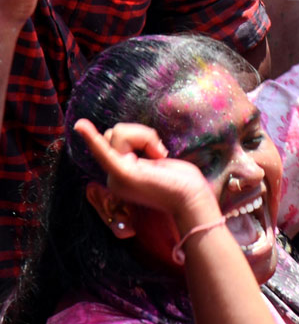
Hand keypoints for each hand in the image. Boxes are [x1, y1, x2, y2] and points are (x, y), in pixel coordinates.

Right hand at [74, 120, 217, 221]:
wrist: (192, 199)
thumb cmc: (181, 181)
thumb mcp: (155, 162)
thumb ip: (140, 154)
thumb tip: (136, 140)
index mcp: (117, 174)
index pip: (112, 141)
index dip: (139, 138)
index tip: (157, 154)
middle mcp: (111, 178)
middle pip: (115, 133)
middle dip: (142, 134)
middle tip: (160, 153)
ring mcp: (115, 177)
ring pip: (119, 132)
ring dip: (145, 136)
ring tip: (159, 155)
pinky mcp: (124, 174)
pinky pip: (104, 152)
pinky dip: (92, 139)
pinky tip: (80, 125)